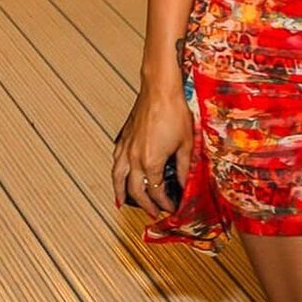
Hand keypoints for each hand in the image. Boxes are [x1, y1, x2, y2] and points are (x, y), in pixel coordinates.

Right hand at [111, 83, 191, 218]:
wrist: (160, 90)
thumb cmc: (174, 111)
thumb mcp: (186, 143)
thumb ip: (184, 167)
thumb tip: (186, 183)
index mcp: (151, 161)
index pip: (156, 191)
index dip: (164, 202)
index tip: (171, 207)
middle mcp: (134, 158)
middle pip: (136, 190)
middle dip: (145, 204)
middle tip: (153, 212)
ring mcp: (126, 149)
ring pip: (118, 179)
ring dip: (121, 193)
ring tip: (123, 203)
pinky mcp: (123, 139)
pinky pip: (115, 163)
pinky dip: (115, 175)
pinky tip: (118, 176)